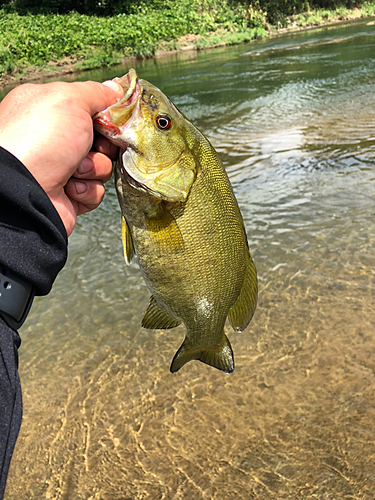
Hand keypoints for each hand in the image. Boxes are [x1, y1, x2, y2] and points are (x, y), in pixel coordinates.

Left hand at [0, 79, 123, 235]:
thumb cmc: (40, 138)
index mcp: (48, 109)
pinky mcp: (68, 195)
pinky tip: (70, 187)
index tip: (114, 121)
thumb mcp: (69, 99)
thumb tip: (115, 89)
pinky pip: (95, 190)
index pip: (90, 109)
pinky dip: (87, 189)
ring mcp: (60, 168)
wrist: (24, 189)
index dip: (107, 116)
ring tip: (74, 171)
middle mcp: (53, 139)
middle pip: (101, 139)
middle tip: (94, 146)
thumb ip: (96, 92)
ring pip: (101, 166)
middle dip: (104, 144)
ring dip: (94, 168)